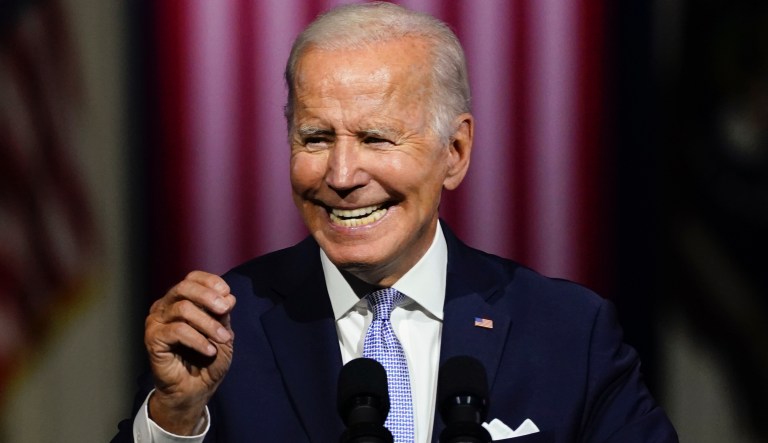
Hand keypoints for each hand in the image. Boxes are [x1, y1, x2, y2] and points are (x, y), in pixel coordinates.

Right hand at [144, 271, 235, 434]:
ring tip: (223, 338)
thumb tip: (228, 297)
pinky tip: (209, 350)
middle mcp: (165, 306)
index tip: (228, 297)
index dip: (211, 283)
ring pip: (183, 309)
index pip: (193, 278)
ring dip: (208, 323)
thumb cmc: (208, 359)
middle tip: (226, 309)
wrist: (195, 388)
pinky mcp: (153, 339)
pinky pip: (177, 331)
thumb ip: (223, 314)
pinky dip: (197, 339)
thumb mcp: (222, 332)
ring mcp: (156, 321)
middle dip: (208, 297)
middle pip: (184, 287)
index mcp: (181, 299)